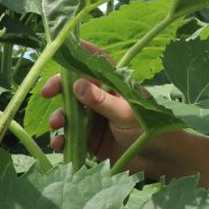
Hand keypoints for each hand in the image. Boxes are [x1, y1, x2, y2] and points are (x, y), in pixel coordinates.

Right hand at [39, 41, 151, 170]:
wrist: (163, 161)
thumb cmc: (152, 131)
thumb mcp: (127, 114)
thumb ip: (103, 101)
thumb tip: (77, 84)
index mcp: (116, 87)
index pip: (98, 64)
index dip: (82, 53)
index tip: (64, 46)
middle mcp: (103, 100)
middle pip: (75, 88)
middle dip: (59, 88)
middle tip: (46, 92)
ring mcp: (96, 121)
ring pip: (69, 113)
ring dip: (59, 116)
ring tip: (57, 124)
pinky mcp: (92, 142)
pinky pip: (71, 138)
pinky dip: (62, 140)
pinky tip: (59, 144)